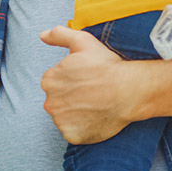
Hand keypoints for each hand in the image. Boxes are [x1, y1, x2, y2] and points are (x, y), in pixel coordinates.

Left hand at [39, 26, 135, 143]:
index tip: (87, 80)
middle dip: (72, 97)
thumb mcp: (82, 41)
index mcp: (49, 80)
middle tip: (92, 93)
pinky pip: (73, 133)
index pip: (55, 83)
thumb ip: (59, 35)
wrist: (129, 90)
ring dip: (76, 113)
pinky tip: (95, 118)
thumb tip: (42, 35)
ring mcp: (61, 121)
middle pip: (58, 101)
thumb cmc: (106, 65)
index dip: (72, 81)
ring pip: (65, 117)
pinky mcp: (72, 135)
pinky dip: (82, 128)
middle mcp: (50, 102)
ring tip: (95, 105)